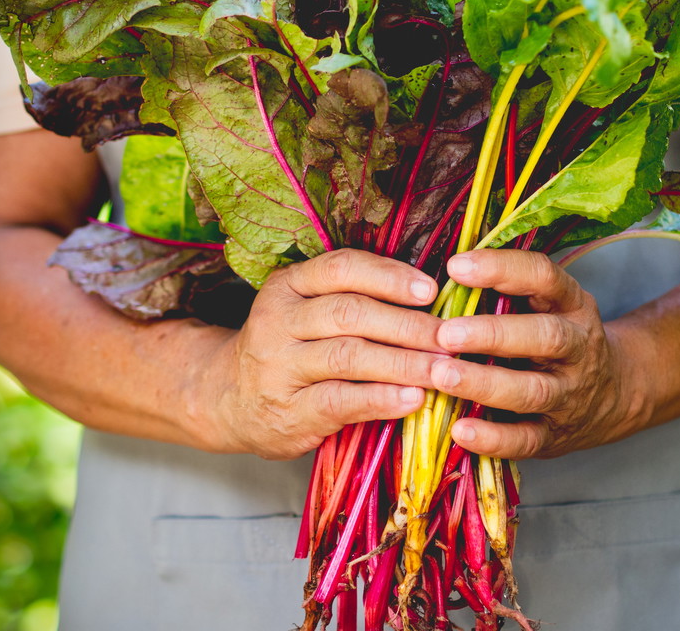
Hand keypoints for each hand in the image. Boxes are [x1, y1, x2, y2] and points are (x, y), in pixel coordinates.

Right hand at [191, 249, 449, 458]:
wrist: (227, 401)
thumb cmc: (290, 349)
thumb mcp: (306, 310)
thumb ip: (354, 298)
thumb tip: (433, 297)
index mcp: (288, 285)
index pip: (340, 268)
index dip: (389, 277)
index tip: (431, 290)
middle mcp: (278, 320)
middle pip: (350, 313)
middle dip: (408, 325)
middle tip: (452, 336)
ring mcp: (279, 367)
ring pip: (349, 357)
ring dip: (404, 363)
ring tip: (445, 369)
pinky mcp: (288, 411)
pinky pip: (341, 401)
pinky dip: (382, 399)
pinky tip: (414, 399)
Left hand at [429, 249, 646, 459]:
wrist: (615, 395)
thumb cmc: (560, 338)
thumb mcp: (550, 304)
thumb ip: (508, 289)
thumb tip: (444, 270)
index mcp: (573, 306)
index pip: (545, 277)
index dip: (503, 269)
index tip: (457, 266)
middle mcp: (577, 348)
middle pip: (545, 337)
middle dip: (494, 334)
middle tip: (445, 333)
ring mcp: (569, 395)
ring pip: (533, 390)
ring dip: (485, 383)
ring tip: (441, 375)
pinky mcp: (555, 436)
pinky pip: (526, 440)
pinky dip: (493, 438)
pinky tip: (460, 430)